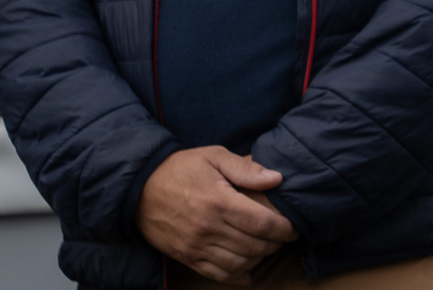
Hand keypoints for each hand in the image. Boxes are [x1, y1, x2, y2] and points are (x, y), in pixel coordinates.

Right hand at [135, 147, 297, 284]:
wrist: (139, 188)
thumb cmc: (181, 168)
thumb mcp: (214, 156)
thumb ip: (246, 169)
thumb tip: (276, 178)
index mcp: (220, 201)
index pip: (262, 224)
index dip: (284, 230)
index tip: (293, 229)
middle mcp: (208, 228)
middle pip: (253, 246)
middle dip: (274, 245)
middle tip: (281, 238)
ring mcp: (195, 245)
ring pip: (238, 263)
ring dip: (257, 260)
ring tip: (265, 249)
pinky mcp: (185, 256)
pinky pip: (215, 274)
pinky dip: (235, 277)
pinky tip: (247, 272)